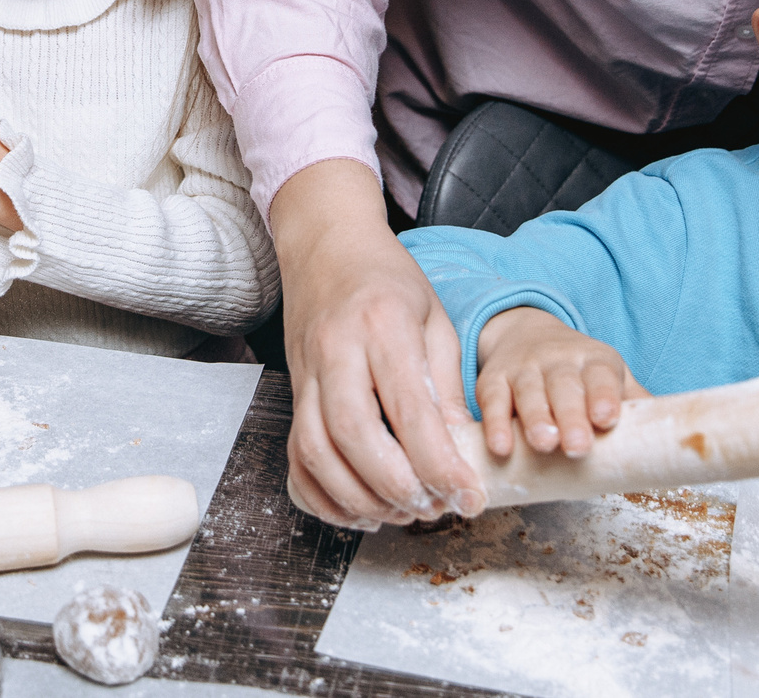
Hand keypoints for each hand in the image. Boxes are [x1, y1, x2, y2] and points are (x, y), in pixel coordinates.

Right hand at [269, 160, 483, 529]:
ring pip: (315, 450)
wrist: (325, 246)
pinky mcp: (291, 392)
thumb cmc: (387, 280)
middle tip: (432, 508)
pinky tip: (357, 509)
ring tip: (400, 513)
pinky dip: (320, 495)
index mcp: (382, 326)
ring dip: (358, 497)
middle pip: (353, 435)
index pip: (409, 409)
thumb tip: (459, 450)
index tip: (467, 496)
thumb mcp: (434, 318)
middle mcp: (336, 350)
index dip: (439, 464)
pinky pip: (293, 456)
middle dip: (396, 487)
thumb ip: (445, 384)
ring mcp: (305, 373)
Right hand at [475, 306, 648, 459]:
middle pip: (565, 385)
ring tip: (544, 444)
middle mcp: (559, 360)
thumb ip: (634, 404)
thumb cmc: (580, 372)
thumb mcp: (610, 378)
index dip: (604, 395)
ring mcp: (524, 367)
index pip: (602, 375)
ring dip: (535, 418)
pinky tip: (500, 446)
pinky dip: (494, 422)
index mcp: (596, 361)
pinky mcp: (493, 378)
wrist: (526, 333)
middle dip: (571, 415)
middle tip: (577, 446)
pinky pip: (492, 399)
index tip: (607, 418)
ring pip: (529, 391)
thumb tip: (676, 438)